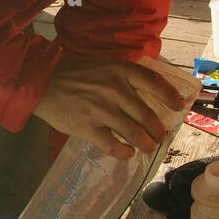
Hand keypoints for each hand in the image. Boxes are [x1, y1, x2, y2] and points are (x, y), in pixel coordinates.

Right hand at [32, 53, 183, 159]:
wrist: (40, 81)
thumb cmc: (72, 73)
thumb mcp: (102, 66)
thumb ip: (122, 78)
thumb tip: (145, 97)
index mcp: (119, 70)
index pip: (154, 82)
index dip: (170, 96)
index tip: (178, 106)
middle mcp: (114, 89)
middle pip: (148, 116)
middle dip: (159, 131)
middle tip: (160, 136)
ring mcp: (101, 110)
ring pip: (135, 134)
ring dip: (146, 144)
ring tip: (147, 147)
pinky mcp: (87, 127)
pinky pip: (114, 146)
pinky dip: (124, 152)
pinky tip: (126, 152)